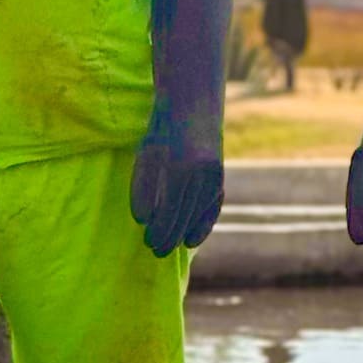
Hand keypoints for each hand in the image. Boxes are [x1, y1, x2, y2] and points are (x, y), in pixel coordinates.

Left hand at [131, 137, 223, 257]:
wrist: (192, 111)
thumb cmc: (161, 134)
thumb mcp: (145, 157)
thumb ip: (143, 188)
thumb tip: (145, 220)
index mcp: (177, 168)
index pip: (167, 211)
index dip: (157, 230)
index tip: (148, 242)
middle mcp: (199, 175)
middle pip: (183, 217)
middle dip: (168, 237)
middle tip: (156, 251)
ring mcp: (213, 177)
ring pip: (197, 215)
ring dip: (182, 234)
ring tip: (169, 247)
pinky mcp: (219, 179)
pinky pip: (212, 208)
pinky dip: (203, 225)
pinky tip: (192, 240)